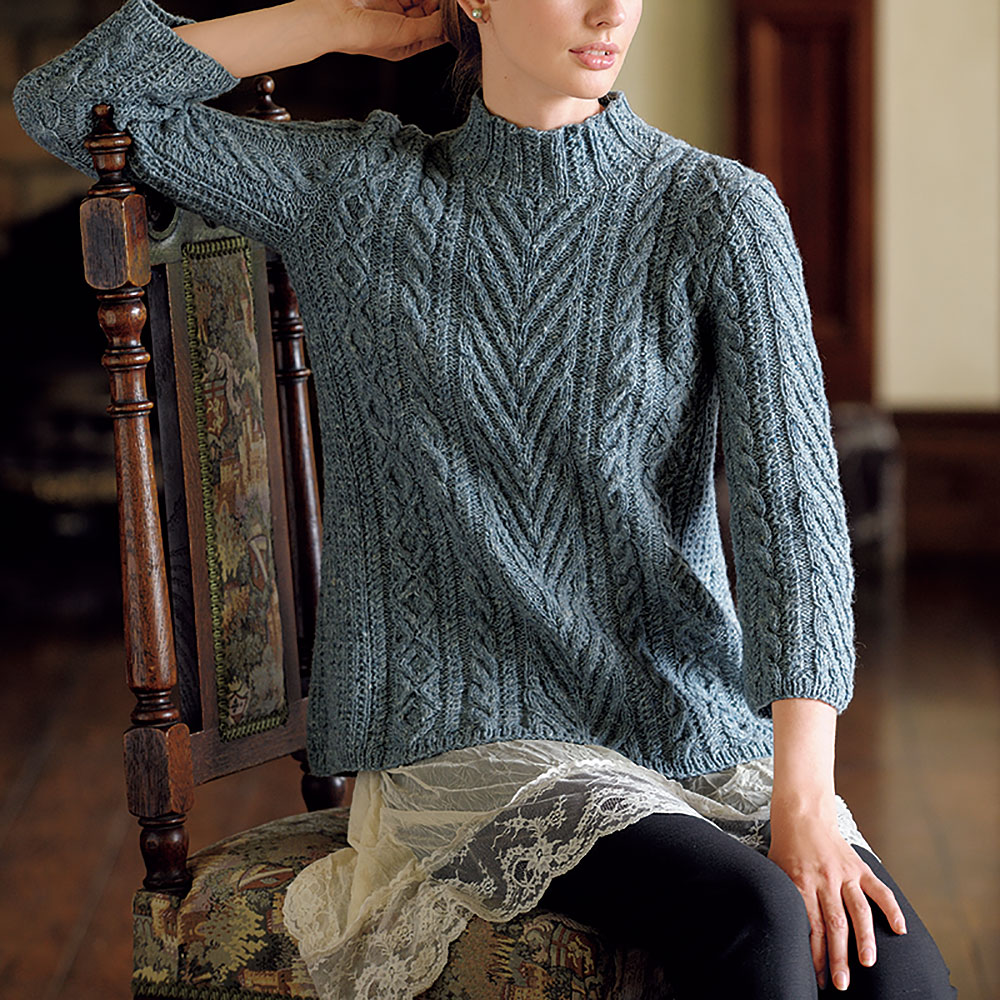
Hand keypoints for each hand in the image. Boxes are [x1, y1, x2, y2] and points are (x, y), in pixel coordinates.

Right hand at [318, 0, 444, 60]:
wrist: (334, 16)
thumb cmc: (365, 34)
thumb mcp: (405, 35)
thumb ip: (431, 27)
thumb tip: (451, 22)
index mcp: (407, 45)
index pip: (436, 33)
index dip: (449, 22)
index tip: (461, 11)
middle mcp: (402, 26)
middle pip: (430, 12)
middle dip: (441, 4)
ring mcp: (394, 7)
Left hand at [768, 805, 906, 990]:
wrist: (802, 814)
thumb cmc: (787, 847)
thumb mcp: (776, 871)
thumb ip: (785, 898)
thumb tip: (783, 931)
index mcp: (800, 882)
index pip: (810, 925)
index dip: (815, 954)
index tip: (820, 978)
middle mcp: (824, 880)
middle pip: (833, 924)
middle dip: (837, 956)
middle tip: (841, 983)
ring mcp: (844, 873)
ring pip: (857, 910)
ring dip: (864, 939)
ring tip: (867, 963)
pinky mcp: (859, 867)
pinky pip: (879, 889)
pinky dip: (891, 909)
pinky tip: (900, 930)